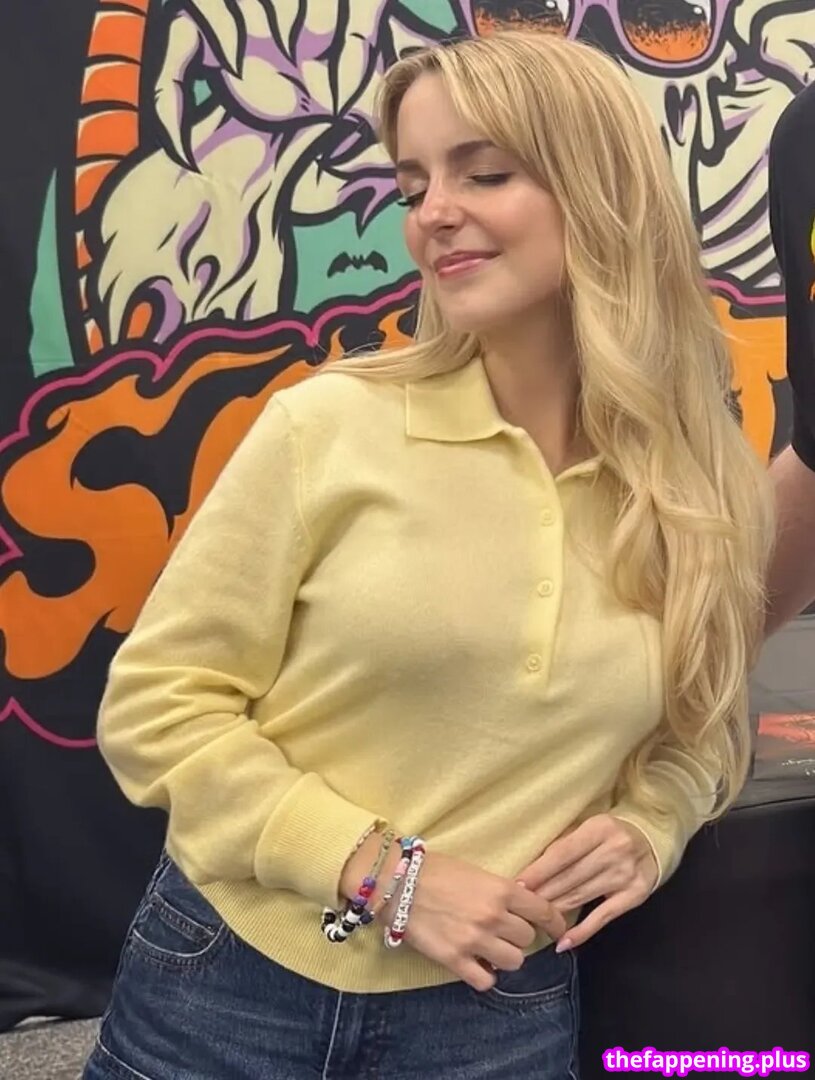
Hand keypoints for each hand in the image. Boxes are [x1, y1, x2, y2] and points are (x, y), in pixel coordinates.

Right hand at [380, 851, 566, 990]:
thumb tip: (519, 904)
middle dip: (519, 935)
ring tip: (490, 948)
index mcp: (501, 890)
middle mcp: (493, 916)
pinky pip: (486, 981)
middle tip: (504, 930)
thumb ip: (499, 890)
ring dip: (505, 956)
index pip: (543, 911)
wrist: (396, 882)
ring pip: (514, 962)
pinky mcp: (455, 960)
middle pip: (527, 938)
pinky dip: (485, 975)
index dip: (555, 921)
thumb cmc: (434, 869)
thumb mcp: (475, 871)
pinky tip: (477, 964)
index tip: (558, 928)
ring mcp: (475, 941)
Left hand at [516, 815, 657, 950]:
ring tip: (534, 920)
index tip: (519, 885)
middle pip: (570, 877)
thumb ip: (566, 844)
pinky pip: (602, 917)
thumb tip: (534, 869)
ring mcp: (625, 876)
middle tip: (520, 907)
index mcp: (599, 829)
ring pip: (582, 897)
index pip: (563, 854)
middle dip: (543, 893)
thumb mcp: (590, 828)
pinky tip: (563, 941)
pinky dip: (582, 931)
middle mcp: (614, 851)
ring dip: (556, 911)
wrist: (651, 841)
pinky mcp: (634, 896)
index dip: (539, 871)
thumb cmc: (610, 834)